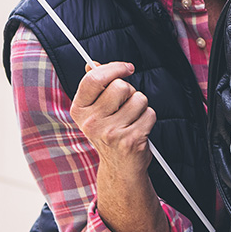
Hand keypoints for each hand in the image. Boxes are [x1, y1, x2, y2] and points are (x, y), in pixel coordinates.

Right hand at [71, 60, 169, 231]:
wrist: (120, 168)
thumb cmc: (111, 132)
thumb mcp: (96, 111)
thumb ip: (95, 86)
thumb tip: (91, 63)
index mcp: (79, 110)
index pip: (94, 78)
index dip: (114, 68)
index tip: (127, 68)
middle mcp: (91, 122)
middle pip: (121, 86)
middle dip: (130, 92)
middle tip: (125, 108)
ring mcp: (110, 133)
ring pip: (139, 99)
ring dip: (141, 106)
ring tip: (132, 120)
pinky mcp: (130, 140)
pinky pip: (150, 114)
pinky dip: (149, 119)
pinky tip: (140, 130)